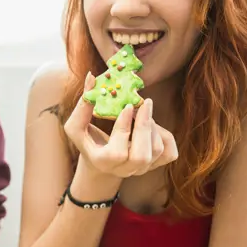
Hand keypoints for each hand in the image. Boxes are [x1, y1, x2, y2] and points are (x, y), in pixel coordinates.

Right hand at [63, 72, 177, 178]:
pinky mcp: (156, 165)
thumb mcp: (77, 126)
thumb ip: (83, 105)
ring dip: (152, 126)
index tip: (128, 106)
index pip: (117, 152)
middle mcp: (125, 170)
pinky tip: (152, 125)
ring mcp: (142, 169)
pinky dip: (164, 135)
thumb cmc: (88, 140)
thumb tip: (91, 77)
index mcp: (103, 162)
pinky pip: (169, 152)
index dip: (124, 128)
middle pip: (141, 156)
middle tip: (145, 103)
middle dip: (145, 127)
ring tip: (143, 111)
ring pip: (156, 150)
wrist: (101, 163)